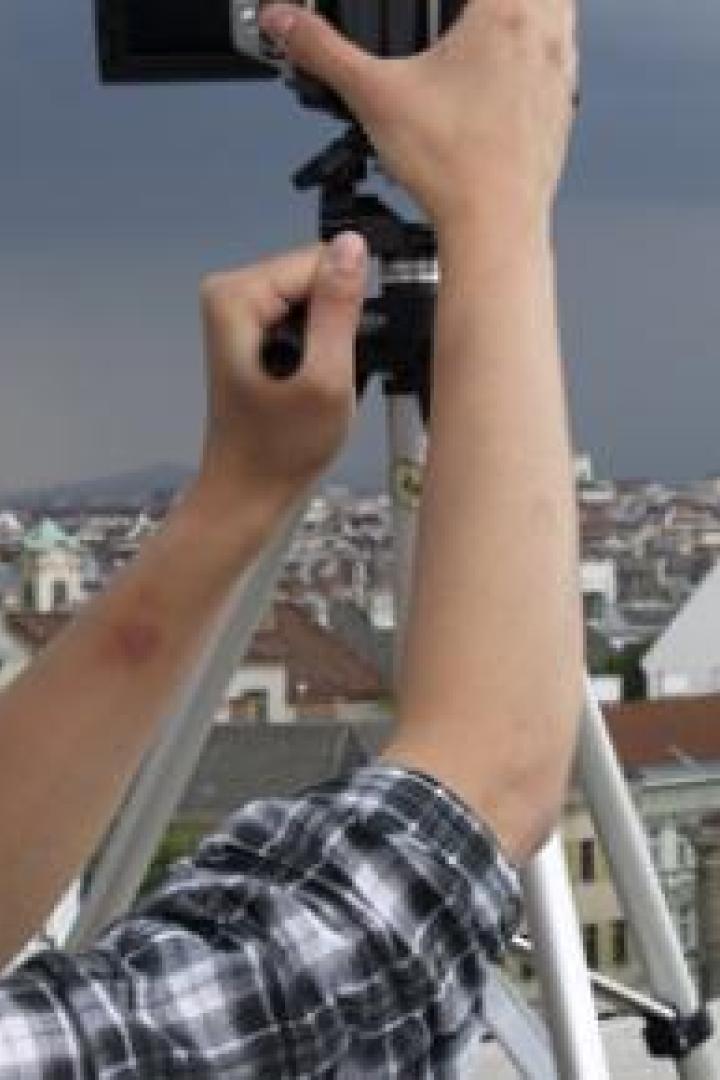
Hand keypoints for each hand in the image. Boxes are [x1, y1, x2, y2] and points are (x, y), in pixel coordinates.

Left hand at [195, 234, 367, 514]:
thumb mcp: (326, 380)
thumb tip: (354, 246)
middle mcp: (230, 295)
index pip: (322, 260)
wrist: (249, 492)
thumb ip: (340, 309)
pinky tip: (310, 382)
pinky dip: (321, 349)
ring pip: (318, 298)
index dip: (347, 307)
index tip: (340, 354)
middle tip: (326, 376)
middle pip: (318, 275)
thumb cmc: (280, 451)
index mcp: (237, 296)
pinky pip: (307, 318)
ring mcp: (240, 313)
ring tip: (316, 382)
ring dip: (331, 340)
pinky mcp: (254, 331)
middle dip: (337, 323)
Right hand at [260, 0, 576, 242]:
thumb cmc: (454, 168)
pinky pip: (561, 62)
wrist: (496, 226)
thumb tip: (283, 20)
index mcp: (504, 13)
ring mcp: (560, 73)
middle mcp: (543, 35)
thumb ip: (322, 50)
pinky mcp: (562, 109)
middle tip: (460, 12)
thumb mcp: (373, 97)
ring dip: (529, 9)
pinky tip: (502, 78)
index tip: (438, 1)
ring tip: (482, 29)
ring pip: (560, 11)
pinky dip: (538, 55)